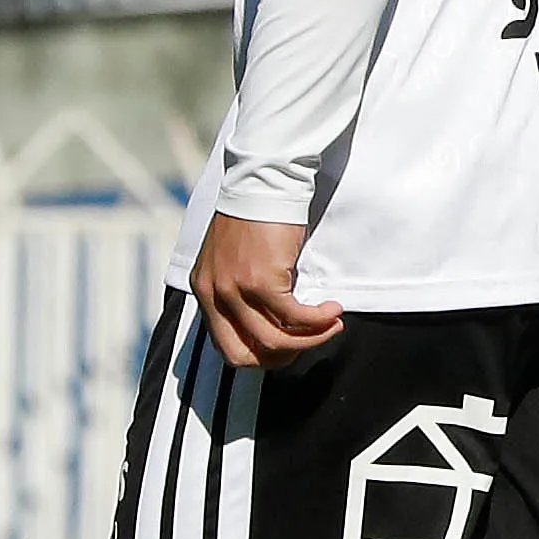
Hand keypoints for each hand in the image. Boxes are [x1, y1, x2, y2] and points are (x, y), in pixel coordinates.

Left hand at [190, 209, 342, 366]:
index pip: (225, 346)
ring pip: (274, 340)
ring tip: (332, 325)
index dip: (259, 356)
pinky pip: (294, 317)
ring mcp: (235, 290)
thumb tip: (269, 319)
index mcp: (205, 290)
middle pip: (244, 354)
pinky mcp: (261, 281)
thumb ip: (240, 287)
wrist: (264, 181)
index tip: (287, 347)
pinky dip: (318, 320)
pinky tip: (332, 311)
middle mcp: (214, 295)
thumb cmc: (256, 212)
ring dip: (310, 339)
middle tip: (307, 344)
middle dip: (281, 358)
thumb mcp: (234, 256)